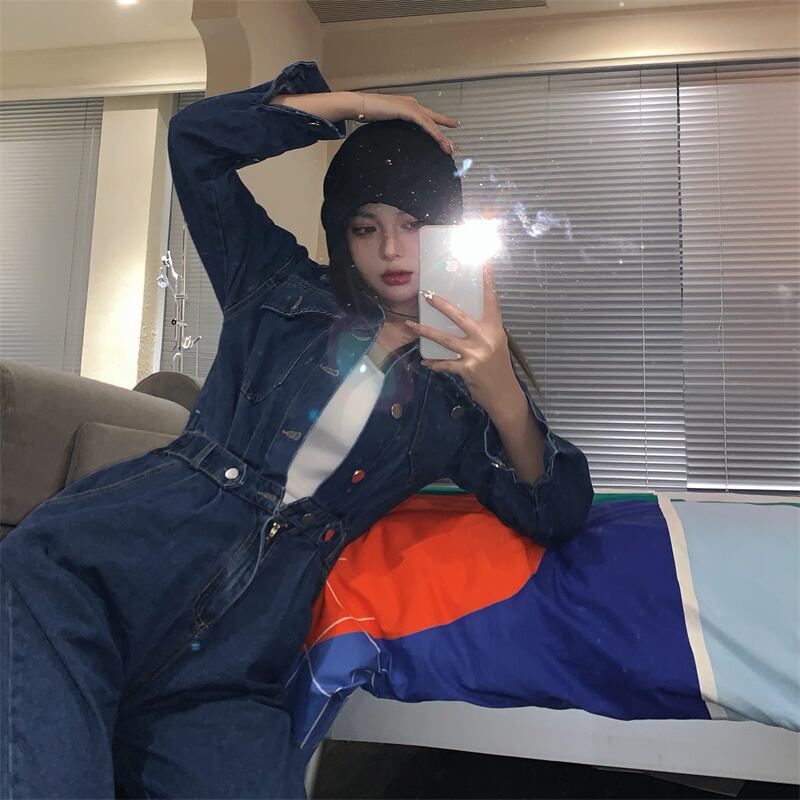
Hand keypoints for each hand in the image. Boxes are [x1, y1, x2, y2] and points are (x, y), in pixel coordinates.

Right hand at [354, 92, 459, 155]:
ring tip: (450, 148)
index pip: (426, 117)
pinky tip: (441, 141)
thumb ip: (395, 128)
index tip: (449, 128)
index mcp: (407, 107)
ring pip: (432, 123)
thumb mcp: (386, 124)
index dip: (439, 123)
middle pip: (433, 119)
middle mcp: (412, 104)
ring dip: (442, 137)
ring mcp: (411, 106)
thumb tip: (399, 140)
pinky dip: (434, 133)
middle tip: (454, 142)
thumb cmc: (369, 114)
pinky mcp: (409, 110)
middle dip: (445, 129)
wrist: (360, 105)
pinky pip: (426, 124)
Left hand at [405, 260, 518, 415]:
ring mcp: (476, 354)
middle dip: (441, 304)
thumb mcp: (496, 344)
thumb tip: (462, 319)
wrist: (504, 394)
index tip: (484, 264)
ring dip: (425, 331)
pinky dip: (434, 363)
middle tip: (426, 294)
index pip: (491, 301)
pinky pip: (445, 364)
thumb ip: (482, 332)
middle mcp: (485, 338)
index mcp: (495, 329)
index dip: (488, 283)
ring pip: (445, 339)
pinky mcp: (467, 369)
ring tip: (411, 324)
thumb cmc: (498, 367)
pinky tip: (424, 361)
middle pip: (459, 316)